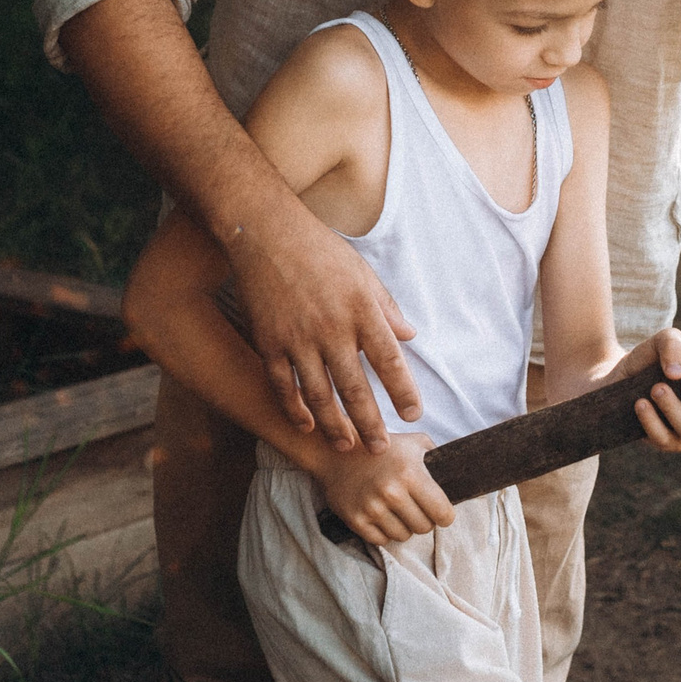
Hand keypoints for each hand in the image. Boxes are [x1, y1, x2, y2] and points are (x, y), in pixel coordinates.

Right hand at [230, 204, 420, 451]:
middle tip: (380, 449)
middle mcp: (331, 328)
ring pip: (318, 395)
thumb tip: (411, 336)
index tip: (414, 413)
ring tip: (347, 445)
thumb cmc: (320, 249)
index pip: (389, 360)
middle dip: (370, 424)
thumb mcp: (362, 272)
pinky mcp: (269, 341)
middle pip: (354, 388)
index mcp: (361, 309)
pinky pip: (283, 385)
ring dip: (334, 425)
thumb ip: (386, 308)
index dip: (403, 391)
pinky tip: (306, 425)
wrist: (266, 232)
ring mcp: (297, 338)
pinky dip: (294, 409)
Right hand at [319, 434, 452, 544]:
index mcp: (411, 473)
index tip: (441, 512)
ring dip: (404, 527)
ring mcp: (372, 508)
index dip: (445, 515)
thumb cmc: (381, 449)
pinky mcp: (356, 520)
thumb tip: (458, 471)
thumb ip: (437, 457)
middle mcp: (392, 492)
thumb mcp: (414, 443)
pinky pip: (382, 541)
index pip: (443, 513)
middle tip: (416, 509)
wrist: (336, 453)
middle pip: (424, 528)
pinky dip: (385, 533)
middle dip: (424, 520)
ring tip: (397, 511)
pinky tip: (382, 516)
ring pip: (403, 537)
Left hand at [613, 329, 680, 452]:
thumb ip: (675, 344)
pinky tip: (641, 403)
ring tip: (657, 388)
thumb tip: (679, 372)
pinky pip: (665, 440)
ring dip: (675, 410)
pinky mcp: (660, 439)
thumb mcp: (661, 340)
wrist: (615, 374)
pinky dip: (653, 422)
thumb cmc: (649, 358)